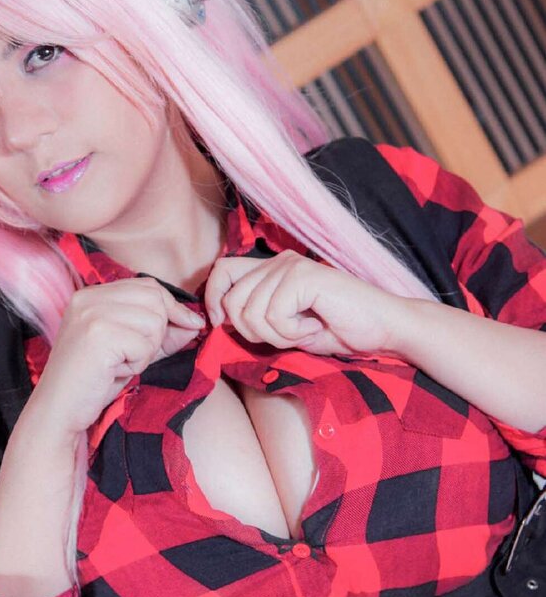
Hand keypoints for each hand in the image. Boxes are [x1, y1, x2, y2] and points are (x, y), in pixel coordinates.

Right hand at [33, 276, 204, 434]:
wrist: (58, 410)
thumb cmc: (93, 382)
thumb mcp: (130, 350)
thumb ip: (162, 334)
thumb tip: (195, 322)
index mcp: (92, 295)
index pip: (149, 286)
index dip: (172, 308)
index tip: (187, 326)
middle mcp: (89, 298)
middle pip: (155, 300)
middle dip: (158, 332)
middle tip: (132, 356)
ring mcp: (91, 314)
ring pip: (154, 322)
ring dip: (146, 351)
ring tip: (119, 364)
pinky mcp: (98, 335)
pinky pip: (144, 346)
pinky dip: (137, 364)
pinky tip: (114, 371)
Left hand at [204, 250, 408, 356]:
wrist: (384, 328)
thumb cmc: (340, 329)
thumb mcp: (287, 328)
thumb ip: (257, 319)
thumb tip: (219, 321)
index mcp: (272, 268)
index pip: (222, 271)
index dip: (213, 299)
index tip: (222, 326)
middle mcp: (279, 261)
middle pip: (231, 299)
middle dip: (251, 331)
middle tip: (286, 335)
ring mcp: (291, 266)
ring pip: (250, 311)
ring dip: (276, 335)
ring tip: (304, 330)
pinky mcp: (303, 277)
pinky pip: (273, 316)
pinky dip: (292, 333)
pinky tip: (316, 325)